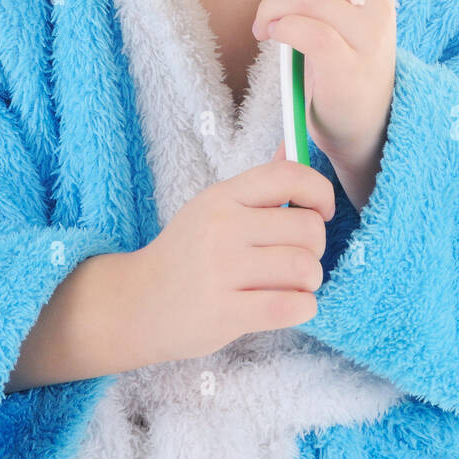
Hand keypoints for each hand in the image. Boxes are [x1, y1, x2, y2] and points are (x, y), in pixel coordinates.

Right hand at [135, 159, 334, 362]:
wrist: (137, 302)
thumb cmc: (186, 253)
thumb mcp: (214, 208)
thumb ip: (258, 186)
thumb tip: (292, 147)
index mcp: (223, 197)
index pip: (288, 175)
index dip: (320, 191)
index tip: (321, 212)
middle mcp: (223, 227)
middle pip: (307, 227)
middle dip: (315, 248)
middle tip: (298, 258)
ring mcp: (222, 270)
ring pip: (304, 268)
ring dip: (310, 281)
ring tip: (292, 284)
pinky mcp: (225, 312)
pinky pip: (292, 306)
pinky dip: (303, 307)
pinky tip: (290, 305)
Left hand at [246, 0, 395, 195]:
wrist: (367, 127)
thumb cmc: (342, 60)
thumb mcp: (340, 12)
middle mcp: (376, 3)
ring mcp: (366, 37)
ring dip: (270, 6)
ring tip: (262, 25)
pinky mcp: (348, 69)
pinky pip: (306, 32)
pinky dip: (279, 28)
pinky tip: (272, 37)